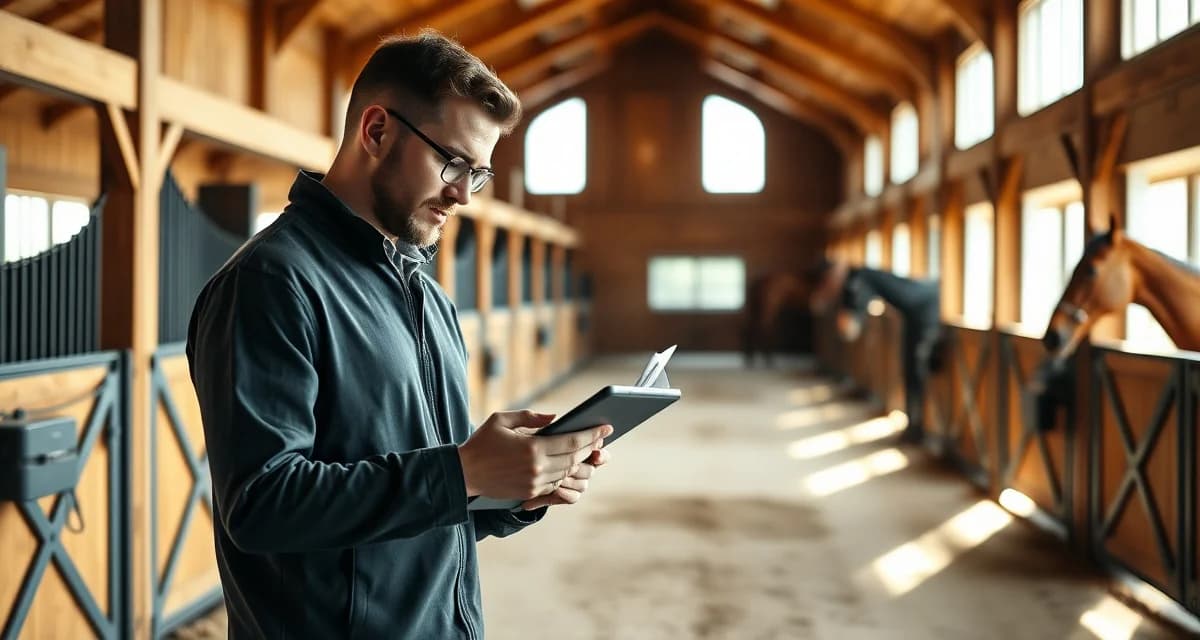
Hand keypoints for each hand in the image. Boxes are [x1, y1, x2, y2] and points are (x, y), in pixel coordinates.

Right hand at [458, 410, 612, 501]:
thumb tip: (556, 418)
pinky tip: (570, 463)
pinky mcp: (530, 492)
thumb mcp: (502, 420)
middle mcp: (537, 468)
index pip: (572, 442)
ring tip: (589, 449)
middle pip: (574, 458)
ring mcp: (535, 483)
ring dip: (580, 461)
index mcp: (532, 448)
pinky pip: (556, 483)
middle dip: (591, 447)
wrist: (464, 474)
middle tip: (602, 437)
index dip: (592, 435)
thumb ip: (531, 417)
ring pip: (567, 472)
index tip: (606, 427)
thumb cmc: (481, 443)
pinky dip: (565, 473)